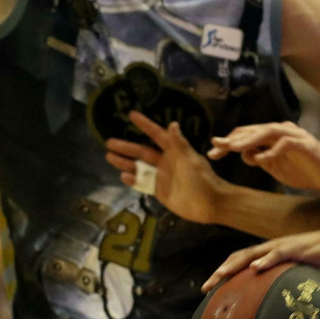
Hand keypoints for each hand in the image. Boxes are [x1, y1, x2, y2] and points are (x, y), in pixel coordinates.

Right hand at [105, 111, 225, 223]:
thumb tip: (172, 123)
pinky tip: (123, 175)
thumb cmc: (202, 179)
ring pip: (139, 167)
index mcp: (174, 152)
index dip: (145, 125)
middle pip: (142, 152)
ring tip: (109, 156)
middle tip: (109, 141)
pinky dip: (133, 180)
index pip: (157, 135)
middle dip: (126, 147)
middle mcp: (165, 162)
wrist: (210, 204)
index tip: (132, 114)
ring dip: (125, 162)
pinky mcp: (160, 191)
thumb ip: (179, 144)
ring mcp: (161, 177)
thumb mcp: (190, 160)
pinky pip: (143, 184)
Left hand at [203, 230, 319, 291]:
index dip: (223, 274)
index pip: (240, 262)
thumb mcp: (297, 277)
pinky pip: (277, 253)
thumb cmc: (317, 263)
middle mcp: (270, 248)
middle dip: (221, 272)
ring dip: (235, 264)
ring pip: (252, 253)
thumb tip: (276, 314)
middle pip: (238, 257)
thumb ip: (285, 288)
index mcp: (268, 255)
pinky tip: (256, 267)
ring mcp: (281, 247)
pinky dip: (265, 260)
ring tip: (222, 275)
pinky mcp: (295, 248)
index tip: (208, 291)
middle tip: (206, 288)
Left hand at [211, 122, 319, 190]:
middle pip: (254, 130)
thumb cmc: (305, 172)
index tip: (212, 153)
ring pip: (268, 132)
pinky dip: (272, 151)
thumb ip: (260, 158)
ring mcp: (295, 136)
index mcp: (273, 137)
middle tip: (215, 147)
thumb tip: (243, 153)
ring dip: (250, 139)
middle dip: (233, 139)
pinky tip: (260, 160)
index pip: (247, 135)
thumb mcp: (276, 167)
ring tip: (234, 148)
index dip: (229, 142)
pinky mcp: (307, 145)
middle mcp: (283, 131)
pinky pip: (286, 144)